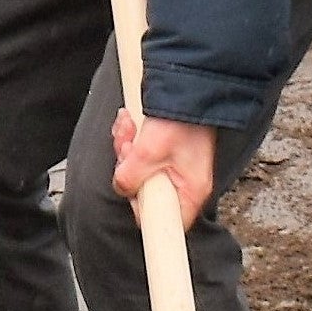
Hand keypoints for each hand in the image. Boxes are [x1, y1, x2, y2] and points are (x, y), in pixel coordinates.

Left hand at [106, 106, 222, 220]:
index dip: (142, 209)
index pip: (163, 222)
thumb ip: (129, 177)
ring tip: (129, 129)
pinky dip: (131, 139)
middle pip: (144, 193)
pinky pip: (140, 155)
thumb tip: (121, 187)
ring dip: (126, 149)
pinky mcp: (165, 153)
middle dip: (128, 168)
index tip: (132, 193)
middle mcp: (184, 183)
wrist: (188, 87)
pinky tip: (130, 123)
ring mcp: (175, 168)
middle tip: (128, 148)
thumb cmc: (180, 120)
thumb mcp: (147, 152)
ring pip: (138, 172)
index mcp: (189, 192)